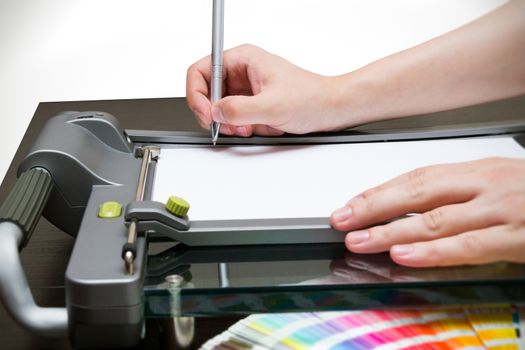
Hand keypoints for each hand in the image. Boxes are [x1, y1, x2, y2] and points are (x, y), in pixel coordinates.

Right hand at [186, 44, 341, 136]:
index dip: (197, 95)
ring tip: (246, 128)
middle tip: (225, 126)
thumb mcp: (272, 106)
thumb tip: (216, 113)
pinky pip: (234, 117)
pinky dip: (241, 127)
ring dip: (229, 123)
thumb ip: (238, 110)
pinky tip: (256, 128)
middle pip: (207, 92)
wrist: (330, 109)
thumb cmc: (311, 98)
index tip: (207, 114)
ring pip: (220, 107)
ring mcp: (247, 88)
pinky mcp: (252, 103)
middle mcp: (242, 71)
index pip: (200, 71)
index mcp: (243, 59)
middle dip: (215, 113)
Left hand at [330, 157, 524, 266]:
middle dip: (374, 208)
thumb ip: (456, 193)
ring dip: (392, 231)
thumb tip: (408, 208)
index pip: (415, 178)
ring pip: (436, 219)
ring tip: (361, 240)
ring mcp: (502, 210)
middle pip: (417, 193)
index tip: (350, 205)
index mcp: (476, 169)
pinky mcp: (518, 237)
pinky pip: (468, 245)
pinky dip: (433, 251)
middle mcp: (485, 184)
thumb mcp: (495, 182)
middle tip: (342, 220)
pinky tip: (404, 255)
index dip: (378, 192)